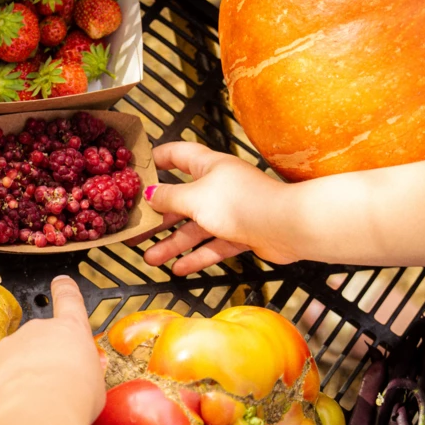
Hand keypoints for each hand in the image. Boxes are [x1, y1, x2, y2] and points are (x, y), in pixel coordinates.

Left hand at [0, 276, 104, 423]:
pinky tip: (12, 405)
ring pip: (13, 360)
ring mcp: (9, 345)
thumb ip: (84, 370)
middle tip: (51, 387)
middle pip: (38, 340)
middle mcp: (37, 329)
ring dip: (20, 377)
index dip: (65, 290)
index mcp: (70, 330)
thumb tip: (78, 375)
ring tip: (33, 401)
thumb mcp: (95, 382)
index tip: (61, 282)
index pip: (68, 299)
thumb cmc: (76, 397)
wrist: (40, 412)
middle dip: (41, 360)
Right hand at [130, 142, 298, 274]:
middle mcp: (219, 186)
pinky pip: (213, 245)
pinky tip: (179, 269)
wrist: (285, 226)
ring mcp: (231, 211)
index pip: (178, 155)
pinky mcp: (242, 233)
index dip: (159, 158)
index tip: (140, 168)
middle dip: (159, 217)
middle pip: (183, 200)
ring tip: (151, 259)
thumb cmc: (239, 203)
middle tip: (138, 230)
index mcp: (208, 166)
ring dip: (173, 244)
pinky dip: (197, 256)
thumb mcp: (194, 198)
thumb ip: (169, 197)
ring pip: (196, 228)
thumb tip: (150, 194)